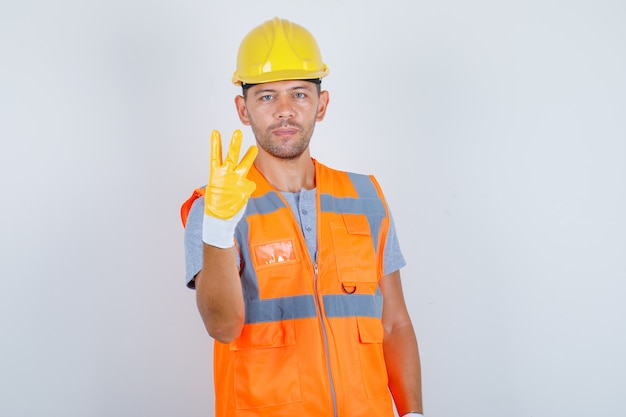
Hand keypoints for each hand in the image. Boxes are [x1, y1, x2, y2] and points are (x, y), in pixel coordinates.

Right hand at [202, 129, 256, 247]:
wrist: (219, 218)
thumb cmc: (217, 202)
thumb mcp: (218, 187)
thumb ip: (228, 178)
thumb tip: (241, 177)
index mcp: (215, 174)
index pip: (215, 155)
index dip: (215, 143)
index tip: (215, 132)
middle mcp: (225, 175)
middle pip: (231, 156)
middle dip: (234, 143)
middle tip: (238, 132)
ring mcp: (235, 181)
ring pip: (243, 165)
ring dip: (248, 155)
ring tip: (254, 147)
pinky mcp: (244, 189)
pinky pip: (249, 184)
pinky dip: (247, 188)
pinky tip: (240, 194)